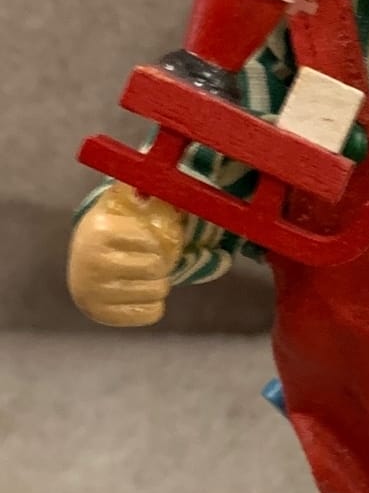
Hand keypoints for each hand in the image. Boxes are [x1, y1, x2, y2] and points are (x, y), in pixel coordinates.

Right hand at [67, 183, 184, 326]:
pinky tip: (142, 295)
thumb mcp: (118, 206)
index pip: (153, 242)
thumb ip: (135, 189)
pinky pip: (153, 314)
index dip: (158, 243)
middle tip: (152, 262)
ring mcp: (96, 292)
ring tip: (147, 277)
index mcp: (100, 231)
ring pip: (158, 292)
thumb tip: (154, 177)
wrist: (82, 266)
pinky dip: (155, 305)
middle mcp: (93, 263)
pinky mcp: (103, 315)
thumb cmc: (111, 232)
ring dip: (160, 285)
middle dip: (162, 265)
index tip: (150, 242)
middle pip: (158, 269)